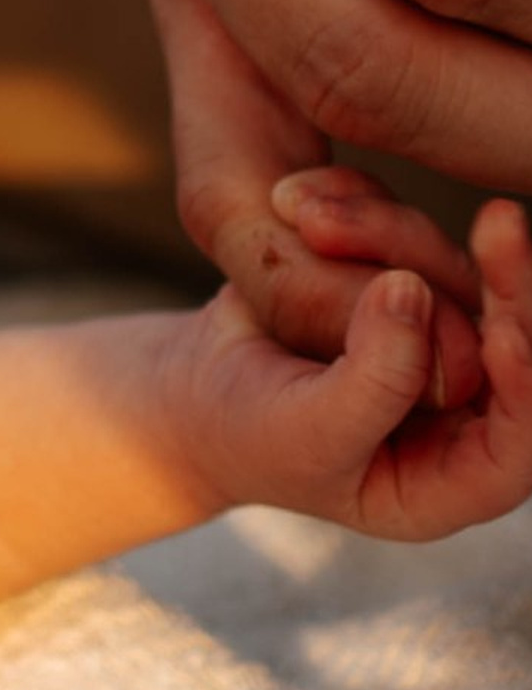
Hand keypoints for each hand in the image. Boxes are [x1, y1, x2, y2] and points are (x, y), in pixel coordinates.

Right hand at [171, 198, 531, 542]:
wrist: (192, 392)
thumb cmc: (245, 435)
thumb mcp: (304, 431)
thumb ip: (371, 382)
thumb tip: (412, 290)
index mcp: (455, 481)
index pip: (525, 440)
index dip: (529, 384)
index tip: (507, 328)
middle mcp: (469, 417)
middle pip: (520, 343)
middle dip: (504, 283)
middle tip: (499, 221)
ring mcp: (444, 353)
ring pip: (467, 280)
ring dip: (398, 236)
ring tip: (309, 220)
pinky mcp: (414, 300)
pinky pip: (421, 246)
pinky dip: (373, 218)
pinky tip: (310, 208)